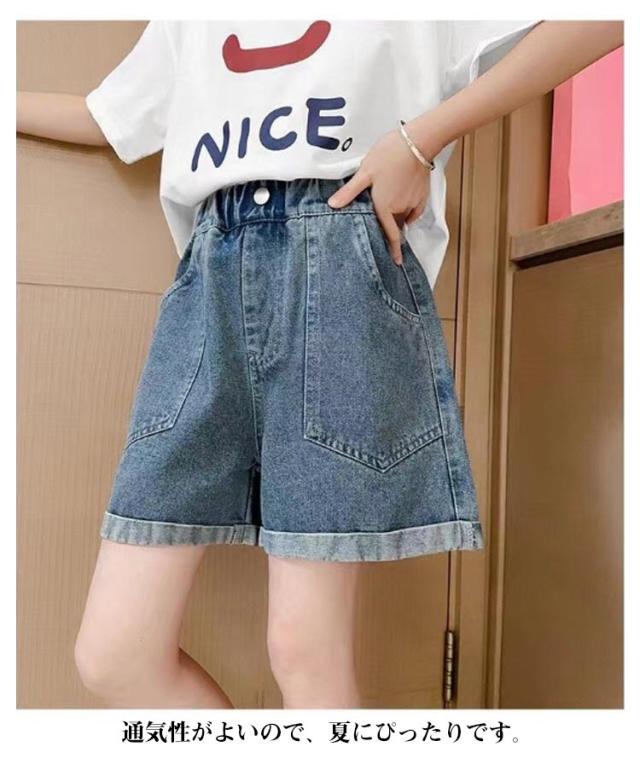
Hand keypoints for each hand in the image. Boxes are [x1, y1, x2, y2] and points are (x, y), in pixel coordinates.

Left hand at [327, 127, 430, 264]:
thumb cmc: (388, 155)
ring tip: (390, 211)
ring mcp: (413, 202)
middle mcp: (401, 209)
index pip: (390, 235)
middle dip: (391, 230)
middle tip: (385, 234)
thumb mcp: (365, 173)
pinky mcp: (423, 194)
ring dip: (398, 218)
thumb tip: (332, 205)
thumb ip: (350, 192)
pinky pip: (414, 210)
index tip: (396, 262)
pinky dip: (408, 210)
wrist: (417, 142)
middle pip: (395, 225)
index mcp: (385, 207)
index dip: (393, 250)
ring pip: (404, 217)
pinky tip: (402, 202)